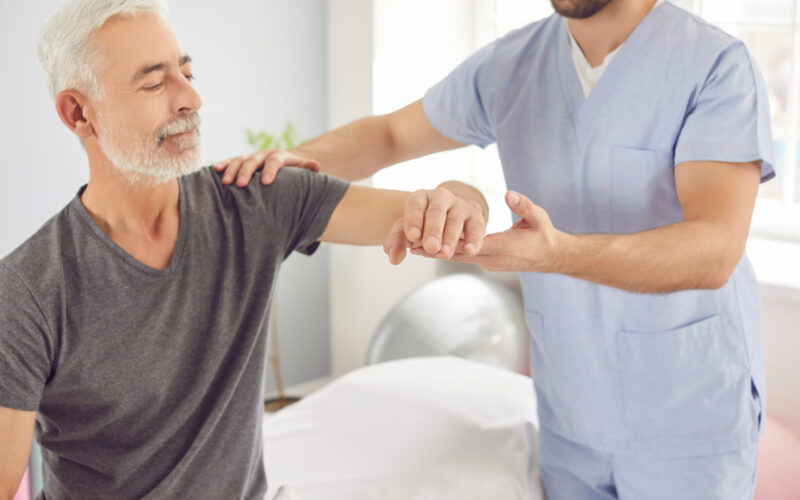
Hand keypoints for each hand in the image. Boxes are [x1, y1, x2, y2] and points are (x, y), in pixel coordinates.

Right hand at [214, 149, 320, 185]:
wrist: (283, 163)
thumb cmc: (293, 172)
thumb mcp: (301, 169)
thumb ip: (307, 167)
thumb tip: (316, 166)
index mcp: (279, 156)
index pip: (274, 161)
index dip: (270, 170)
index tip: (266, 182)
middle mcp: (264, 154)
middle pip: (254, 160)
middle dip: (247, 172)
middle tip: (241, 184)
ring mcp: (251, 157)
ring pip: (239, 160)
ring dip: (232, 169)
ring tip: (226, 182)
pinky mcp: (242, 161)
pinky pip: (231, 161)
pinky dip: (224, 165)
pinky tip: (215, 171)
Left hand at [382, 187, 486, 264]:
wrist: (448, 217)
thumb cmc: (423, 224)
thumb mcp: (406, 230)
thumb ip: (396, 242)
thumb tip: (393, 258)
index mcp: (421, 197)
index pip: (415, 205)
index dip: (413, 220)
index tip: (412, 237)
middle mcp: (441, 198)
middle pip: (436, 213)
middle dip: (433, 231)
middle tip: (431, 247)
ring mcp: (460, 206)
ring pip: (455, 222)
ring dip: (450, 239)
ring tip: (444, 254)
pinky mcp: (475, 217)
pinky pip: (476, 228)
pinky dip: (474, 240)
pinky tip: (470, 251)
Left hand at [411, 190, 564, 272]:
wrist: (551, 256)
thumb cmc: (544, 234)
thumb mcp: (538, 217)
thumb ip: (523, 206)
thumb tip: (509, 194)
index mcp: (503, 247)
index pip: (471, 244)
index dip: (449, 241)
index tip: (429, 237)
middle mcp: (493, 259)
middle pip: (458, 254)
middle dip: (434, 250)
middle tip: (410, 244)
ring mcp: (489, 263)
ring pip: (458, 257)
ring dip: (437, 253)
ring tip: (412, 248)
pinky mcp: (487, 263)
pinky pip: (463, 258)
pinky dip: (447, 253)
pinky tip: (431, 249)